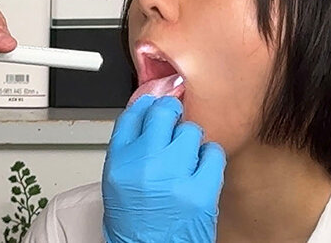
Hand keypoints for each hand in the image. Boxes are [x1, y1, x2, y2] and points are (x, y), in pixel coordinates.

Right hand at [102, 95, 226, 242]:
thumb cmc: (135, 226)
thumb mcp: (117, 184)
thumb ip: (129, 150)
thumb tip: (147, 119)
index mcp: (119, 163)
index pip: (133, 116)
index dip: (147, 105)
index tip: (155, 103)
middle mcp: (144, 165)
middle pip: (163, 113)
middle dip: (172, 113)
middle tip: (176, 118)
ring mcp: (174, 176)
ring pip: (191, 131)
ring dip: (191, 140)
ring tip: (186, 156)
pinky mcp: (200, 190)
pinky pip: (213, 153)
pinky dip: (209, 158)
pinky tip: (201, 168)